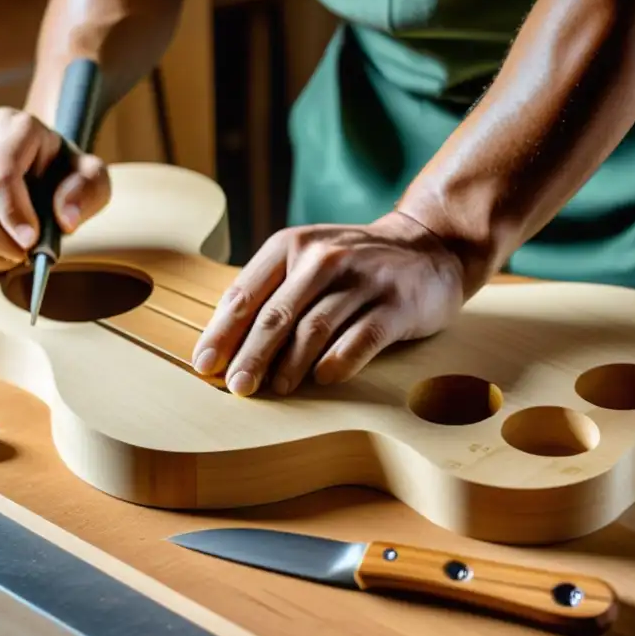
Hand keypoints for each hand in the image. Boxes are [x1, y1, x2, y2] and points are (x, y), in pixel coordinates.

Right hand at [0, 107, 110, 271]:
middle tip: (23, 255)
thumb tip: (65, 218)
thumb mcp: (92, 177)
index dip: (13, 215)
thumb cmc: (65, 172)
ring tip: (11, 253)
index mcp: (12, 127)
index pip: (1, 175)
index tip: (31, 242)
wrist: (36, 163)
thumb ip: (87, 191)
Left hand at [191, 211, 466, 396]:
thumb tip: (227, 347)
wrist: (430, 246)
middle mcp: (324, 257)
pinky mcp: (396, 303)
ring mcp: (362, 279)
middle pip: (276, 314)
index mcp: (291, 246)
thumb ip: (272, 294)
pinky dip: (339, 362)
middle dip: (251, 355)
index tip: (205, 364)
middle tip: (237, 387)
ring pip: (315, 327)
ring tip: (277, 389)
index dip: (222, 332)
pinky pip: (361, 338)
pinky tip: (324, 380)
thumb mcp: (307, 262)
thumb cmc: (353, 266)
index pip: (246, 293)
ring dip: (291, 364)